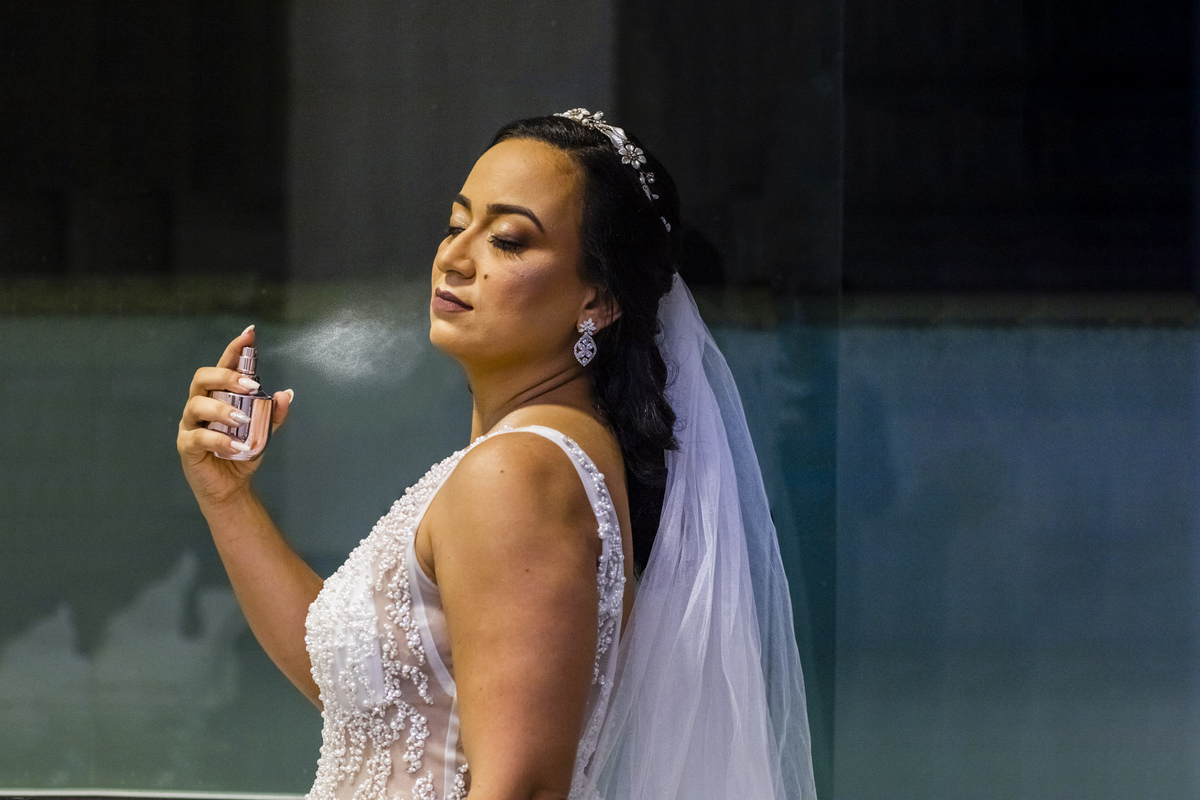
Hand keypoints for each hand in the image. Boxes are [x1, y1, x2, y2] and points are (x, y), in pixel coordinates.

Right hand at [177, 325, 292, 507]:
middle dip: (227, 376)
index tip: (250, 334)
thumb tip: (286, 393)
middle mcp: (201, 404)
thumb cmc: (242, 453)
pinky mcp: (187, 446)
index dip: (235, 349)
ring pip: (197, 405)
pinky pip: (198, 437)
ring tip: (242, 420)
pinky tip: (235, 446)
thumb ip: (274, 414)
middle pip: (203, 378)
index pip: (224, 366)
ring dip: (222, 409)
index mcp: (219, 395)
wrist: (231, 486)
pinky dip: (219, 440)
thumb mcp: (263, 432)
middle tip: (252, 385)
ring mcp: (191, 424)